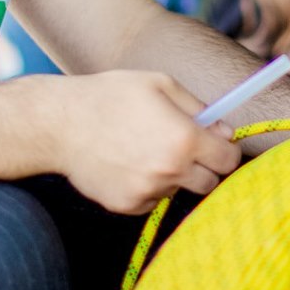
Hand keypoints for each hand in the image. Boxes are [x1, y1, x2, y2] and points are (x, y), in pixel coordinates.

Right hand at [51, 70, 241, 215]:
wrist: (61, 124)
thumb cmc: (111, 96)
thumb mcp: (159, 84)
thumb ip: (198, 108)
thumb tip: (224, 131)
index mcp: (184, 139)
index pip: (228, 160)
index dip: (226, 150)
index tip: (217, 144)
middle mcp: (170, 171)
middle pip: (209, 182)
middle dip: (204, 166)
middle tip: (183, 148)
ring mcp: (148, 192)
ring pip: (178, 190)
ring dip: (172, 175)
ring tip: (145, 150)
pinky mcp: (128, 205)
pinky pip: (152, 200)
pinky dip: (148, 186)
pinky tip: (128, 164)